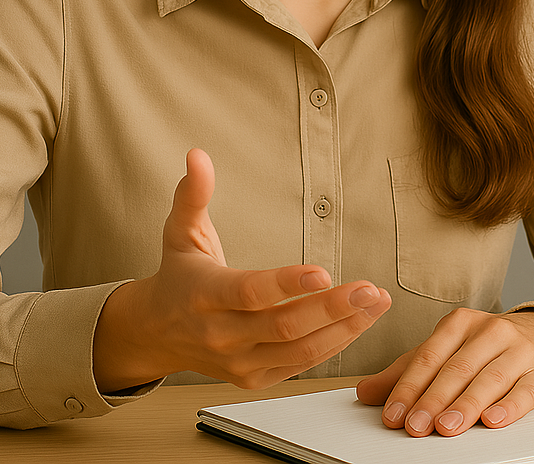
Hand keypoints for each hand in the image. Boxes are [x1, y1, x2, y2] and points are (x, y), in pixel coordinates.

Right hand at [92, 148, 390, 391]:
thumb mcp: (180, 231)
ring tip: (377, 303)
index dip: (286, 284)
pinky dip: (335, 345)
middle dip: (332, 308)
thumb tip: (197, 155)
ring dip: (345, 328)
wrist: (156, 333)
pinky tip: (361, 321)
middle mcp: (221, 334)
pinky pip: (300, 365)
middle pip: (283, 326)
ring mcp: (238, 362)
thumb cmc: (179, 275)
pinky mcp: (254, 378)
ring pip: (298, 351)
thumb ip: (193, 194)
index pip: (249, 292)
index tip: (323, 272)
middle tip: (370, 289)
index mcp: (205, 295)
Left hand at [355, 307, 533, 436]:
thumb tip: (365, 392)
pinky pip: (525, 391)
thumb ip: (408, 371)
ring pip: (489, 378)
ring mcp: (519, 350)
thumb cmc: (487, 348)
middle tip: (415, 426)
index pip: (430, 355)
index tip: (393, 413)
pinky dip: (509, 407)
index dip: (410, 386)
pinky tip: (493, 420)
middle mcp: (491, 330)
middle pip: (457, 367)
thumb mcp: (447, 350)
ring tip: (446, 427)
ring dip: (466, 405)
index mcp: (461, 322)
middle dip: (433, 399)